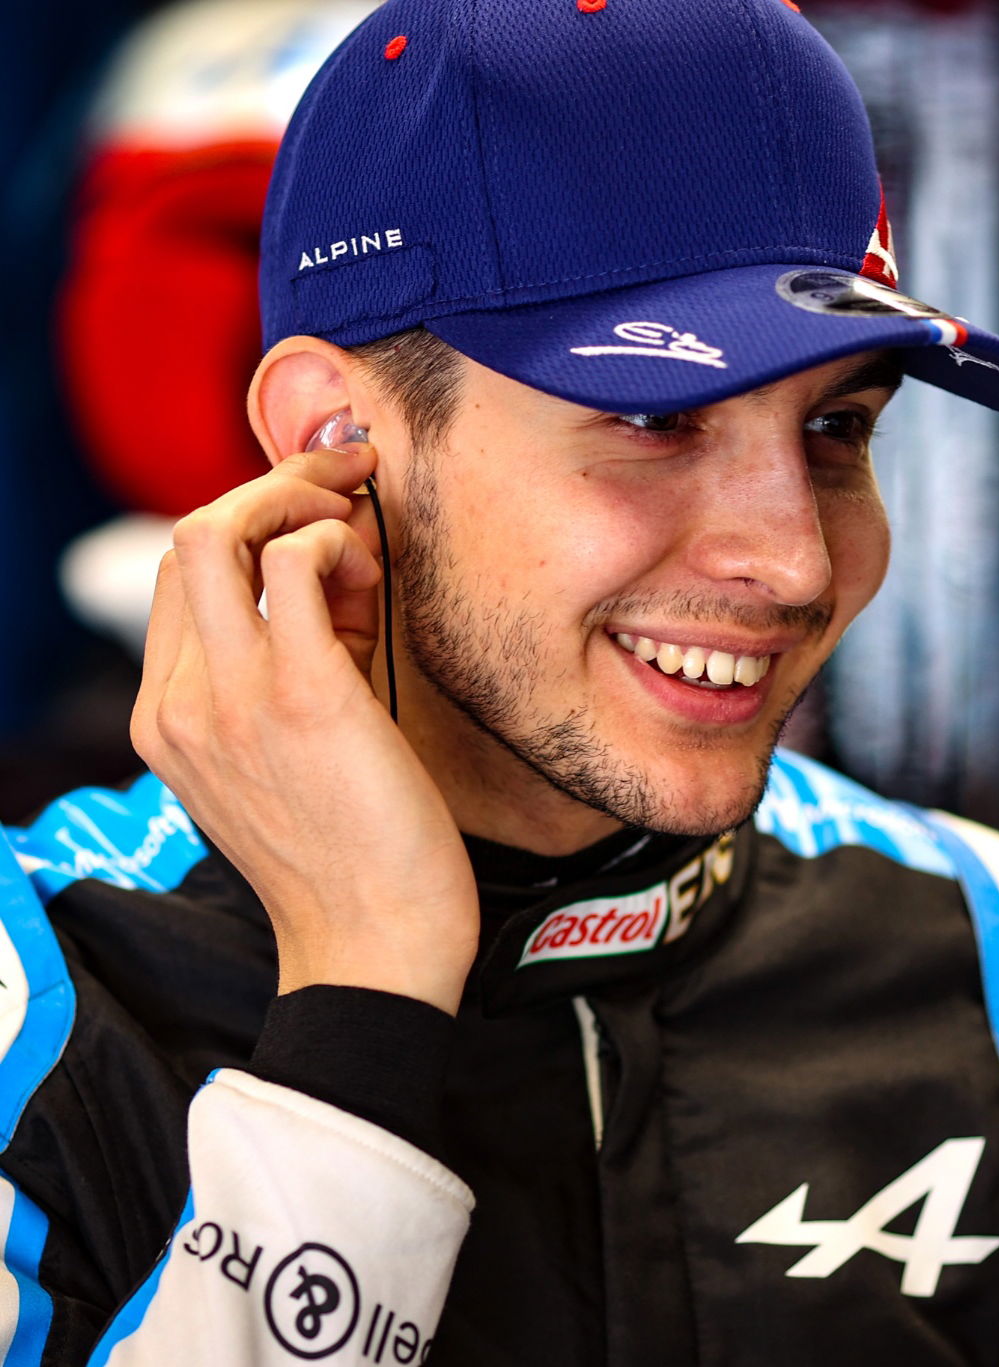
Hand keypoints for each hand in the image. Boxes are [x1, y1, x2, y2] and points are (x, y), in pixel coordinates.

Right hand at [132, 445, 478, 1014]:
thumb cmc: (352, 848)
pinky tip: (369, 573)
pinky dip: (333, 542)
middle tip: (343, 487)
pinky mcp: (299, 696)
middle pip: (186, 539)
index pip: (182, 579)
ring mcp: (229, 698)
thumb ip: (297, 658)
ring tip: (359, 537)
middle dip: (271, 490)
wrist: (373, 947)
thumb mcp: (292, 750)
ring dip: (297, 502)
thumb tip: (339, 566)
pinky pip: (294, 565)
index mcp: (169, 717)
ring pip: (217, 532)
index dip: (249, 527)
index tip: (319, 520)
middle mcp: (179, 703)